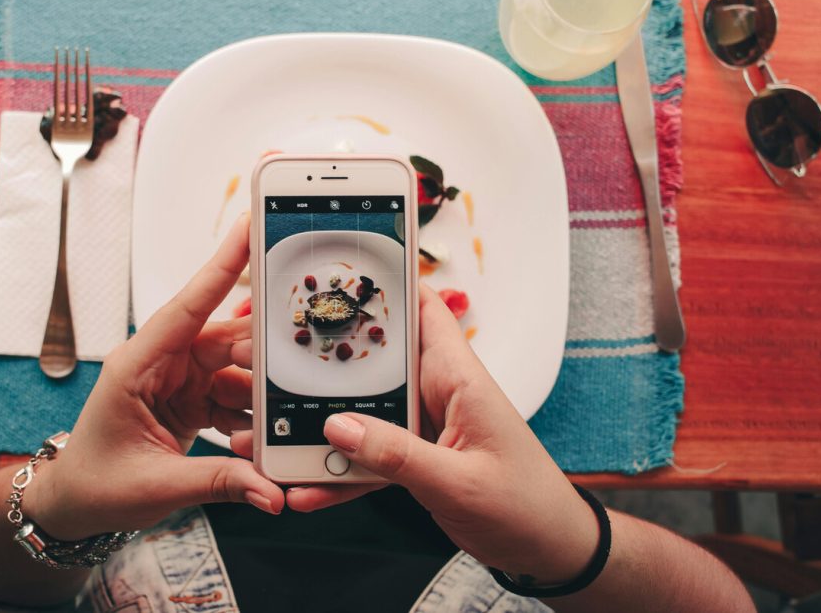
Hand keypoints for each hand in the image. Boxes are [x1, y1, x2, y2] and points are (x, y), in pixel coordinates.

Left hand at [26, 215, 283, 539]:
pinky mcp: (192, 398)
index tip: (250, 228)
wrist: (75, 505)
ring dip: (259, 397)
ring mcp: (178, 379)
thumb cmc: (95, 485)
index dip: (221, 266)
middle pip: (226, 340)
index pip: (186, 307)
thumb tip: (271, 490)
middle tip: (300, 369)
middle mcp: (161, 362)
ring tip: (274, 427)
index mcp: (137, 364)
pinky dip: (251, 418)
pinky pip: (235, 396)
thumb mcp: (157, 486)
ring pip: (237, 369)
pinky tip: (258, 440)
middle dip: (263, 355)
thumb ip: (219, 482)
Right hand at [233, 285, 595, 583]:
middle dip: (326, 360)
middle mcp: (438, 393)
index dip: (387, 283)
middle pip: (375, 360)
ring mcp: (424, 426)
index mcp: (458, 378)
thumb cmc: (526, 506)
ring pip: (363, 412)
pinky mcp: (416, 457)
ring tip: (273, 436)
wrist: (548, 550)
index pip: (424, 310)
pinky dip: (340, 472)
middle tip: (271, 358)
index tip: (336, 271)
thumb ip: (398, 456)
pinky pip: (369, 456)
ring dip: (322, 426)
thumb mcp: (459, 482)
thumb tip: (338, 428)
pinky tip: (307, 488)